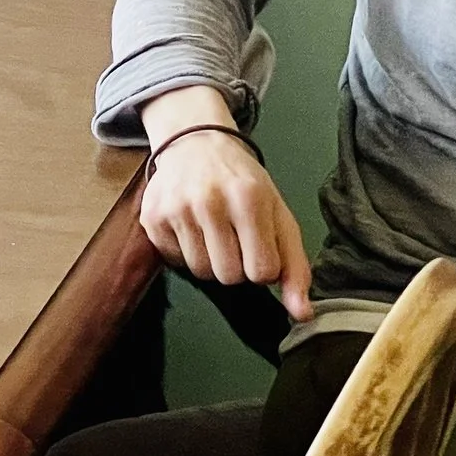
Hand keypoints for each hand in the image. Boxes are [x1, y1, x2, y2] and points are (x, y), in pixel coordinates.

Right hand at [137, 87, 313, 319]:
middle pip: (229, 277)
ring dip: (210, 260)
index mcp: (249, 199)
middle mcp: (210, 201)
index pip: (262, 272)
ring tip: (212, 230)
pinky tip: (190, 226)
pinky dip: (186, 251)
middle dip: (236, 265)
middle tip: (233, 236)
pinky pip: (175, 262)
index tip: (258, 243)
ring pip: (201, 273)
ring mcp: (177, 208)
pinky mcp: (152, 216)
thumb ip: (295, 266)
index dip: (263, 264)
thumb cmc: (243, 182)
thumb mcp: (278, 214)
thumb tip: (303, 314)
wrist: (195, 141)